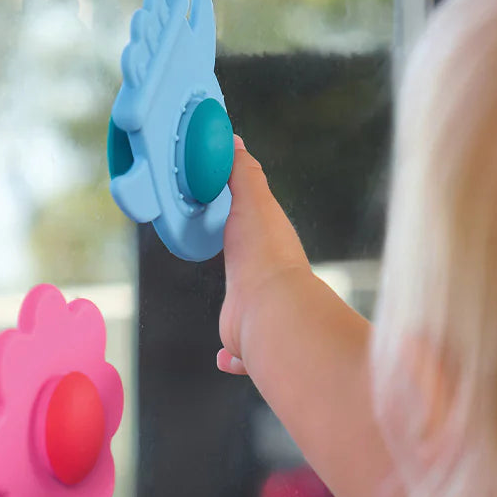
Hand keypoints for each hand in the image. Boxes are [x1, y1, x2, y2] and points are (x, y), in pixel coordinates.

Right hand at [218, 136, 311, 375]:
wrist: (271, 313)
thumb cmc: (263, 255)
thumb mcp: (253, 199)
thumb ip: (242, 171)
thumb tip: (234, 139)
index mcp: (269, 245)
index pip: (258, 228)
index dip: (245, 222)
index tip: (226, 216)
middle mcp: (267, 280)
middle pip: (255, 270)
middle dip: (245, 267)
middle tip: (227, 257)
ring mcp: (258, 312)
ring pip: (249, 313)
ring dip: (241, 313)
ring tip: (232, 306)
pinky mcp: (246, 341)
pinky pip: (240, 352)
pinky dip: (234, 355)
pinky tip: (226, 357)